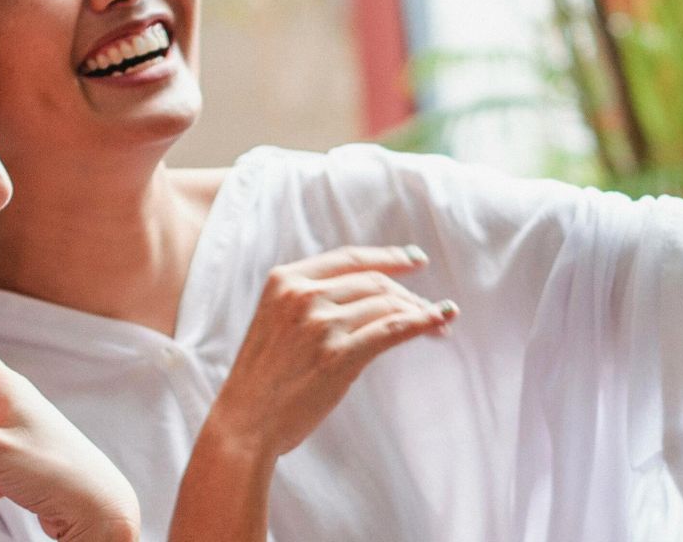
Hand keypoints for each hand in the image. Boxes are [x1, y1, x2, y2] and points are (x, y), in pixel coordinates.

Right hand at [203, 245, 456, 458]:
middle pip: (374, 281)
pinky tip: (440, 322)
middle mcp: (303, 295)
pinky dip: (423, 322)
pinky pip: (393, 330)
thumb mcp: (274, 321)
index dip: (388, 257)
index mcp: (285, 280)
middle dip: (408, 293)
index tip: (415, 260)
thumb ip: (307, 300)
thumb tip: (366, 294)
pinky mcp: (338, 355)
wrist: (243, 425)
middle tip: (429, 307)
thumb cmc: (261, 381)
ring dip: (419, 311)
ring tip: (439, 324)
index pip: (350, 258)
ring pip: (387, 304)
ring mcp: (321, 324)